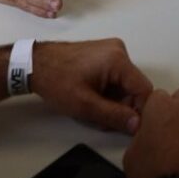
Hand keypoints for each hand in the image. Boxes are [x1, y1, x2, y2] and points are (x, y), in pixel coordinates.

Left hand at [29, 38, 153, 133]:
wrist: (34, 64)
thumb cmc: (57, 81)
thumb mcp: (85, 105)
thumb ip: (114, 116)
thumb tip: (137, 125)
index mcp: (118, 59)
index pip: (144, 89)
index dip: (139, 111)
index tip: (127, 126)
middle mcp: (119, 50)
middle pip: (134, 87)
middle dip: (122, 107)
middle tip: (102, 119)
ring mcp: (111, 50)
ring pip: (124, 84)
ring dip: (113, 101)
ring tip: (93, 108)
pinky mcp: (103, 54)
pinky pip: (116, 77)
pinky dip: (108, 91)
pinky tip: (92, 97)